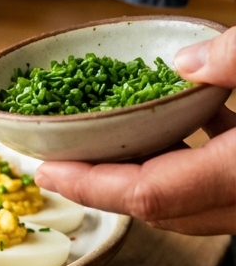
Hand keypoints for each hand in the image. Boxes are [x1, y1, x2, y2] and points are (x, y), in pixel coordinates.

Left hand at [36, 28, 235, 234]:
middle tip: (61, 157)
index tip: (48, 170)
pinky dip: (191, 158)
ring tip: (108, 136)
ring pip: (188, 201)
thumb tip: (182, 62)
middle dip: (104, 183)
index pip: (150, 194)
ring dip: (146, 171)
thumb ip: (235, 58)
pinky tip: (190, 116)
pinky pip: (217, 181)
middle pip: (160, 206)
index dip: (91, 185)